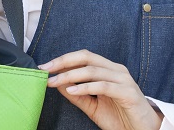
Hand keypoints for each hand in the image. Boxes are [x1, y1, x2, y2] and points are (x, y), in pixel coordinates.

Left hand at [40, 50, 163, 129]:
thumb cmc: (120, 116)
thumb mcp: (93, 106)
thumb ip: (78, 94)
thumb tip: (59, 83)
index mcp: (109, 70)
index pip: (85, 57)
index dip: (64, 59)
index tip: (45, 67)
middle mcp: (117, 70)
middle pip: (88, 58)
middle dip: (64, 62)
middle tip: (46, 69)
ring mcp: (123, 80)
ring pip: (93, 70)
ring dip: (70, 75)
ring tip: (54, 82)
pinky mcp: (127, 92)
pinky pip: (104, 86)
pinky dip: (86, 87)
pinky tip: (72, 90)